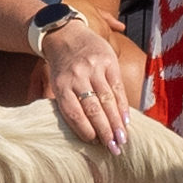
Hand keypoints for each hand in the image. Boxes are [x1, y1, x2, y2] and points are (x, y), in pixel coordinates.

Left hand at [39, 18, 129, 153]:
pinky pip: (118, 87)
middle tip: (113, 149)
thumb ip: (67, 102)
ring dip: (117, 122)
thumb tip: (83, 131)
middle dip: (105, 131)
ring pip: (108, 100)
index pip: (74, 112)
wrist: (66, 34)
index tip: (94, 144)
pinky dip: (123, 105)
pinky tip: (127, 120)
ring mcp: (94, 68)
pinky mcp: (109, 61)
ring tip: (123, 139)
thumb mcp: (56, 82)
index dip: (85, 130)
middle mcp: (77, 76)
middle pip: (93, 109)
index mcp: (61, 84)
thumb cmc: (61, 66)